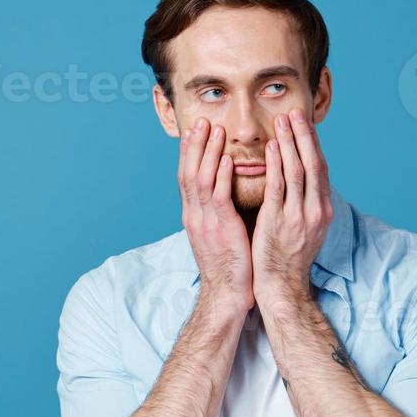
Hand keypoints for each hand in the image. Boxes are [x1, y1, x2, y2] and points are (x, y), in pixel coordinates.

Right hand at [177, 116, 252, 322]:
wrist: (228, 294)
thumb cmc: (230, 265)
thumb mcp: (219, 234)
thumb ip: (220, 211)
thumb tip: (228, 192)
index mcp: (194, 217)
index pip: (187, 178)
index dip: (190, 154)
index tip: (194, 132)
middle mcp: (195, 216)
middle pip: (188, 173)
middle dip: (194, 146)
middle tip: (201, 121)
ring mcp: (205, 222)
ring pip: (200, 180)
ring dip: (207, 153)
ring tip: (214, 131)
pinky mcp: (221, 229)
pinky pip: (218, 197)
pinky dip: (220, 176)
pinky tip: (226, 159)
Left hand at [253, 107, 332, 314]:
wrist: (282, 287)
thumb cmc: (288, 258)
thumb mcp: (306, 229)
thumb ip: (304, 204)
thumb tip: (301, 182)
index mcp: (322, 210)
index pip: (320, 168)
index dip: (312, 144)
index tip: (303, 123)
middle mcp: (315, 210)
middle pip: (313, 164)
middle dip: (304, 136)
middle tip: (294, 112)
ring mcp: (299, 216)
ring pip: (297, 171)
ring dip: (289, 143)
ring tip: (282, 121)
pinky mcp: (279, 222)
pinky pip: (278, 188)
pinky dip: (275, 165)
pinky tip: (269, 148)